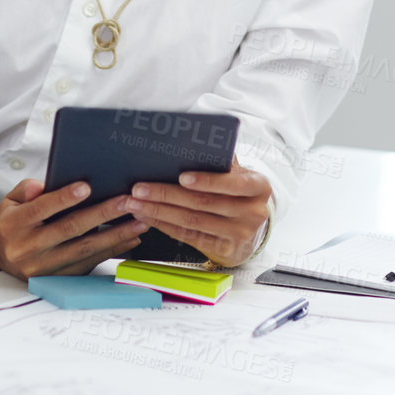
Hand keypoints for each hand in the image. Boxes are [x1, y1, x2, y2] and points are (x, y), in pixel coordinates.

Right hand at [0, 179, 149, 277]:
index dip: (64, 198)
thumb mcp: (10, 200)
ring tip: (138, 221)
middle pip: (69, 229)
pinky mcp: (58, 278)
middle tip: (127, 201)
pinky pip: (89, 263)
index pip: (41, 209)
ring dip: (115, 235)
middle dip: (102, 214)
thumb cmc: (13, 220)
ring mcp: (43, 268)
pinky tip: (130, 239)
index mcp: (14, 226)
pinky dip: (112, 251)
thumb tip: (40, 186)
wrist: (1, 252)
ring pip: (84, 249)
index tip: (87, 186)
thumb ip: (26, 189)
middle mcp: (27, 249)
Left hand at [124, 164, 271, 266]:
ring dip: (159, 212)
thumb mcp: (240, 175)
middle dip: (167, 195)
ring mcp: (238, 234)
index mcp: (258, 187)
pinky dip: (164, 225)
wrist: (252, 229)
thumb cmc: (239, 193)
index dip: (206, 181)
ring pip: (192, 222)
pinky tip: (147, 217)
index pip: (232, 183)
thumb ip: (222, 162)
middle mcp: (252, 212)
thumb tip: (193, 144)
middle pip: (203, 203)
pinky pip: (188, 236)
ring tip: (135, 203)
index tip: (181, 176)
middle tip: (140, 188)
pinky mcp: (223, 250)